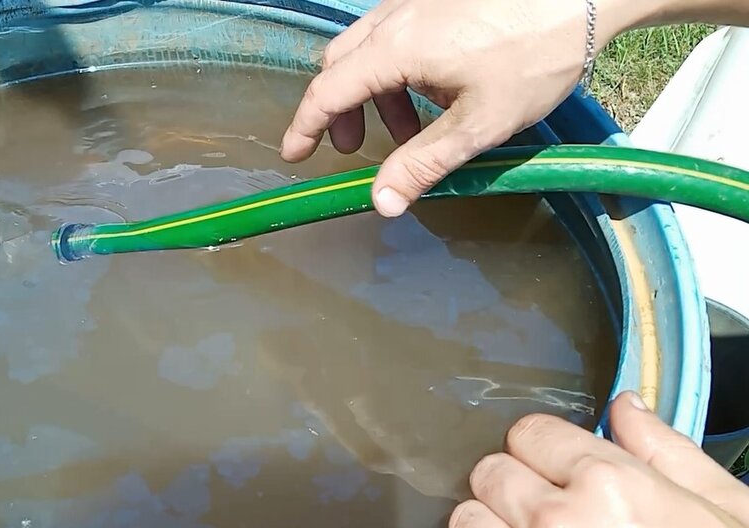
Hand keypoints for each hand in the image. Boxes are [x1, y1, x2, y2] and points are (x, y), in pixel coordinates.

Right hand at [280, 0, 655, 216]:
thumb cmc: (537, 53)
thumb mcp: (479, 124)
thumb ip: (422, 164)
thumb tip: (380, 202)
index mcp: (396, 48)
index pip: (328, 90)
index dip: (305, 126)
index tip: (294, 154)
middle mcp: (395, 18)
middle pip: (340, 66)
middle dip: (338, 111)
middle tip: (351, 148)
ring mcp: (415, 3)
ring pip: (367, 49)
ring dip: (372, 94)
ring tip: (407, 131)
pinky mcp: (437, 0)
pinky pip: (396, 35)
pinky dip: (396, 70)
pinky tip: (434, 92)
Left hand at [439, 392, 748, 527]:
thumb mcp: (730, 515)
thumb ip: (667, 450)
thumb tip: (624, 407)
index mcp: (611, 486)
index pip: (531, 433)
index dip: (542, 450)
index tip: (551, 468)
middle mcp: (555, 525)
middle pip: (489, 474)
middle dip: (513, 488)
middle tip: (544, 517)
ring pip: (466, 524)